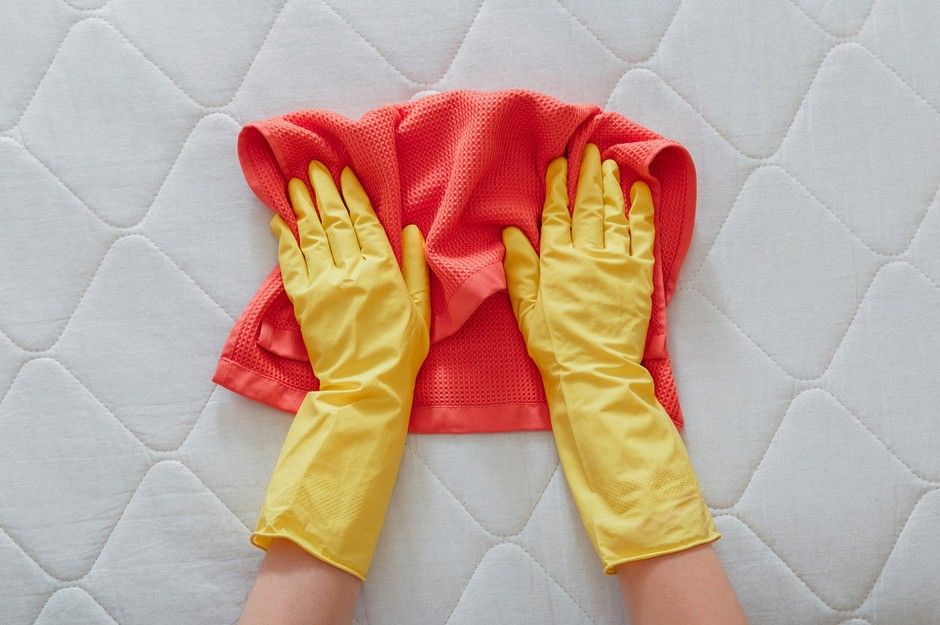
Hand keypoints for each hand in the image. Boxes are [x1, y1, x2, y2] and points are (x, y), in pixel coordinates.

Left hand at [273, 160, 429, 397]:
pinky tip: (279, 220)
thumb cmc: (401, 350)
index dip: (353, 194)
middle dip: (324, 190)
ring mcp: (324, 284)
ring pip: (311, 234)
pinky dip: (284, 238)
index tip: (345, 173)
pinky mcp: (303, 301)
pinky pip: (290, 262)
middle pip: (334, 220)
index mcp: (383, 269)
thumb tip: (410, 229)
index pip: (364, 221)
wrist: (367, 386)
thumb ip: (416, 266)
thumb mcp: (421, 308)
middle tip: (315, 167)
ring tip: (295, 183)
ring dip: (302, 206)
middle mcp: (351, 270)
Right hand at [502, 144, 717, 571]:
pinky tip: (640, 191)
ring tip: (610, 163)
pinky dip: (642, 210)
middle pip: (587, 207)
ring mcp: (617, 262)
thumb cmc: (555, 346)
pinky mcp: (639, 275)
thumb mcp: (525, 310)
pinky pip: (642, 234)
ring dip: (611, 186)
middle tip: (588, 150)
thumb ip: (520, 269)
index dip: (556, 187)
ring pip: (614, 214)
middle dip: (586, 176)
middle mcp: (587, 255)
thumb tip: (511, 233)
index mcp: (556, 262)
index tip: (558, 164)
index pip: (555, 215)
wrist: (595, 372)